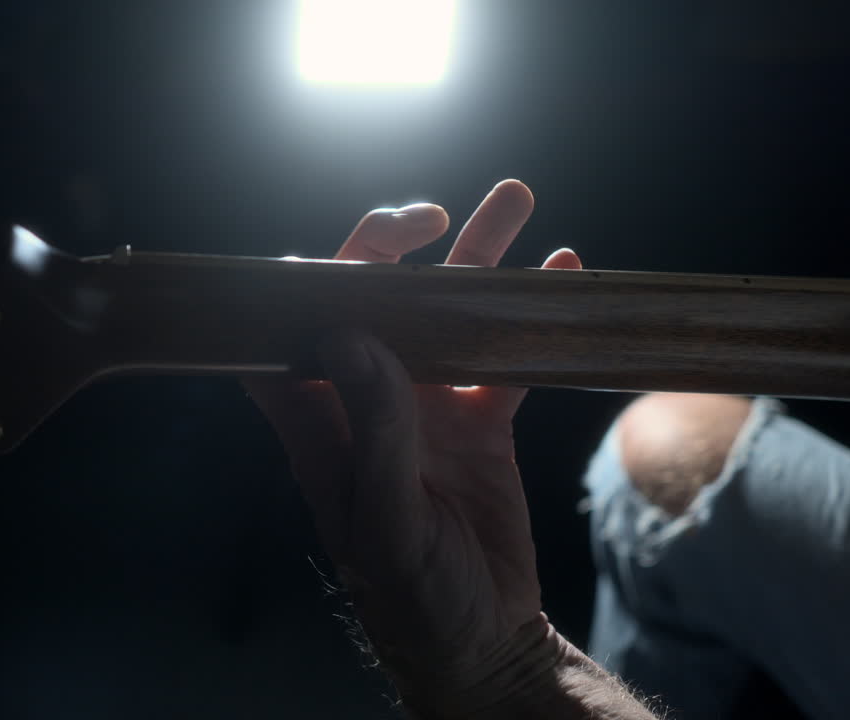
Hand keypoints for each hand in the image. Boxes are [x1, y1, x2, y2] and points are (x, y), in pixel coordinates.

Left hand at [246, 180, 582, 714]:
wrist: (481, 642)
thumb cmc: (413, 599)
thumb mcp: (388, 524)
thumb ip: (374, 434)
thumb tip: (352, 338)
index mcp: (319, 424)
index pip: (286, 336)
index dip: (296, 284)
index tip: (336, 251)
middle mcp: (365, 403)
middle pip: (369, 305)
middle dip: (393, 250)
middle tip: (429, 216)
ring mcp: (423, 407)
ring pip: (442, 317)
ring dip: (474, 260)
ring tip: (514, 200)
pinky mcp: (477, 422)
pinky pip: (502, 356)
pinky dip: (530, 319)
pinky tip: (562, 273)